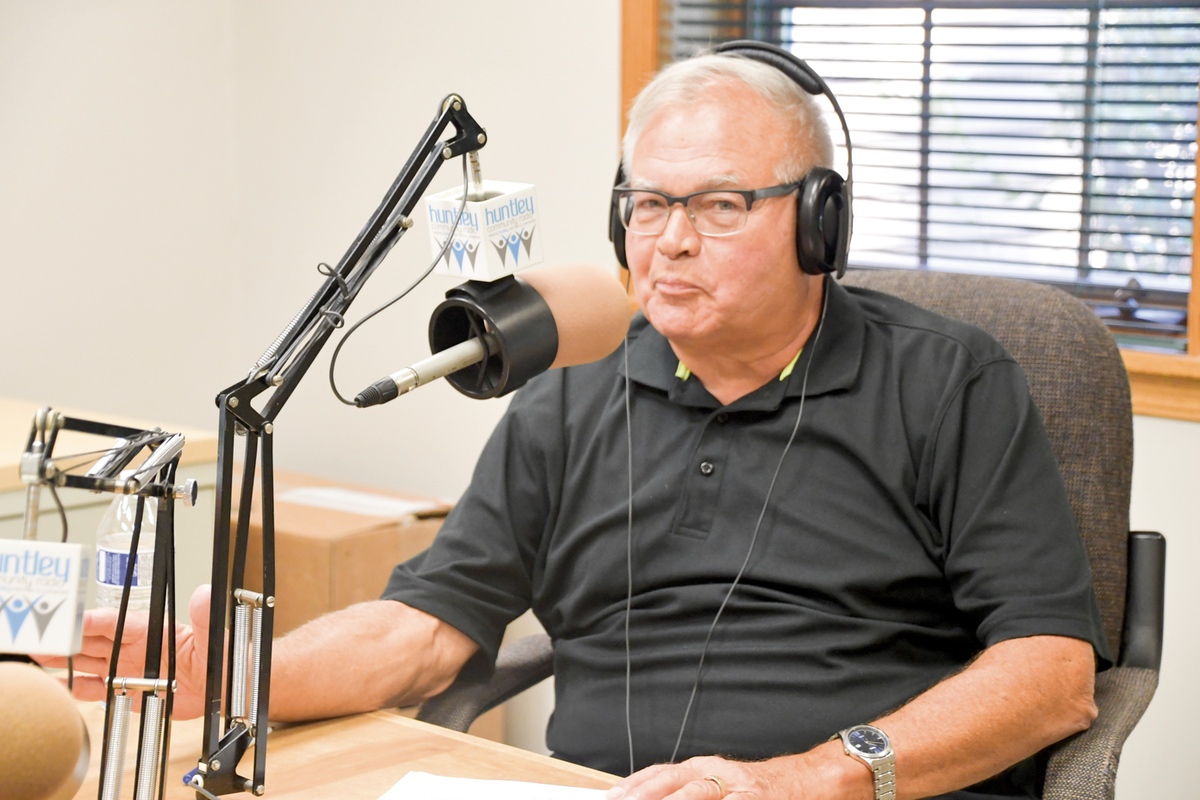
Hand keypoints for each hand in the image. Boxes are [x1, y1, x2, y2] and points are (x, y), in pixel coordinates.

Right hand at [33, 583, 212, 718]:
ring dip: (67, 659)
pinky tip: (61, 684)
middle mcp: (135, 648)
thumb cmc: (221, 655)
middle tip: (41, 637)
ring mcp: (129, 669)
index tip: (69, 620)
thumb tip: (203, 593)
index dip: (90, 620)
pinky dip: (79, 687)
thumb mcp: (215, 633)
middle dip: (67, 638)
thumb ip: (205, 615)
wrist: (224, 687)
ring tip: (40, 656)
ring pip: (90, 661)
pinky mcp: (129, 691)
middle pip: (94, 639)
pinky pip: (98, 689)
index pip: (115, 622)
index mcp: (152, 630)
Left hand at [606, 747, 867, 799]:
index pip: (659, 777)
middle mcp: (719, 775)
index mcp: (703, 768)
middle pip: (674, 785)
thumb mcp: (717, 782)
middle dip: (646, 797)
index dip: (633, 788)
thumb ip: (683, 789)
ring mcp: (740, 791)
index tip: (612, 798)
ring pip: (699, 795)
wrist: (811, 782)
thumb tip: (639, 794)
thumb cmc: (758, 789)